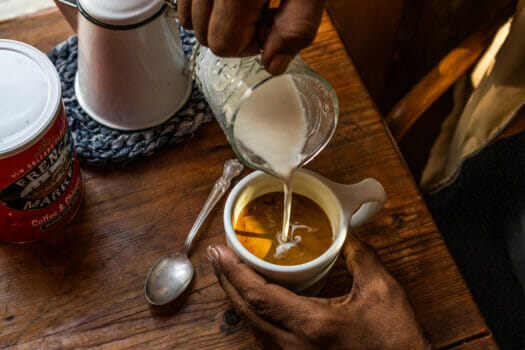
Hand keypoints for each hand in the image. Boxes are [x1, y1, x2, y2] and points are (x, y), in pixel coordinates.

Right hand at [178, 0, 324, 74]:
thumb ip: (296, 29)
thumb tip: (273, 66)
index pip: (222, 45)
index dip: (249, 45)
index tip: (268, 27)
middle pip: (202, 35)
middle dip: (232, 33)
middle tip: (260, 12)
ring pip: (187, 18)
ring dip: (214, 19)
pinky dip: (202, 3)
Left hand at [206, 235, 430, 349]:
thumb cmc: (394, 340)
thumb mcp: (381, 291)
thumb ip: (360, 257)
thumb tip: (346, 234)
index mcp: (312, 325)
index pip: (260, 296)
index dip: (235, 273)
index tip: (220, 252)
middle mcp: (294, 346)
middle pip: (246, 312)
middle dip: (227, 282)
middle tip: (218, 256)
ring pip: (251, 326)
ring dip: (237, 298)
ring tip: (230, 272)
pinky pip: (263, 336)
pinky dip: (252, 313)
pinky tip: (253, 299)